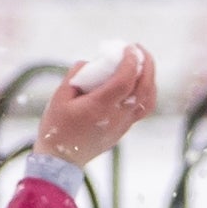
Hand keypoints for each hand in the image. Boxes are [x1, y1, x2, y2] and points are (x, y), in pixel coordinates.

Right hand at [35, 43, 156, 165]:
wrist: (61, 160)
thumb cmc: (57, 128)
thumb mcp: (58, 97)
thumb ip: (75, 76)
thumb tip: (89, 62)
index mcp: (99, 106)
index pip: (125, 80)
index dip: (130, 61)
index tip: (128, 47)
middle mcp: (116, 116)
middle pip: (143, 87)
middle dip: (146, 64)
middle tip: (138, 49)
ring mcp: (123, 125)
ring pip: (147, 99)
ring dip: (149, 78)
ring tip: (141, 63)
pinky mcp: (124, 130)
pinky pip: (143, 108)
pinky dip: (146, 91)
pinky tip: (139, 82)